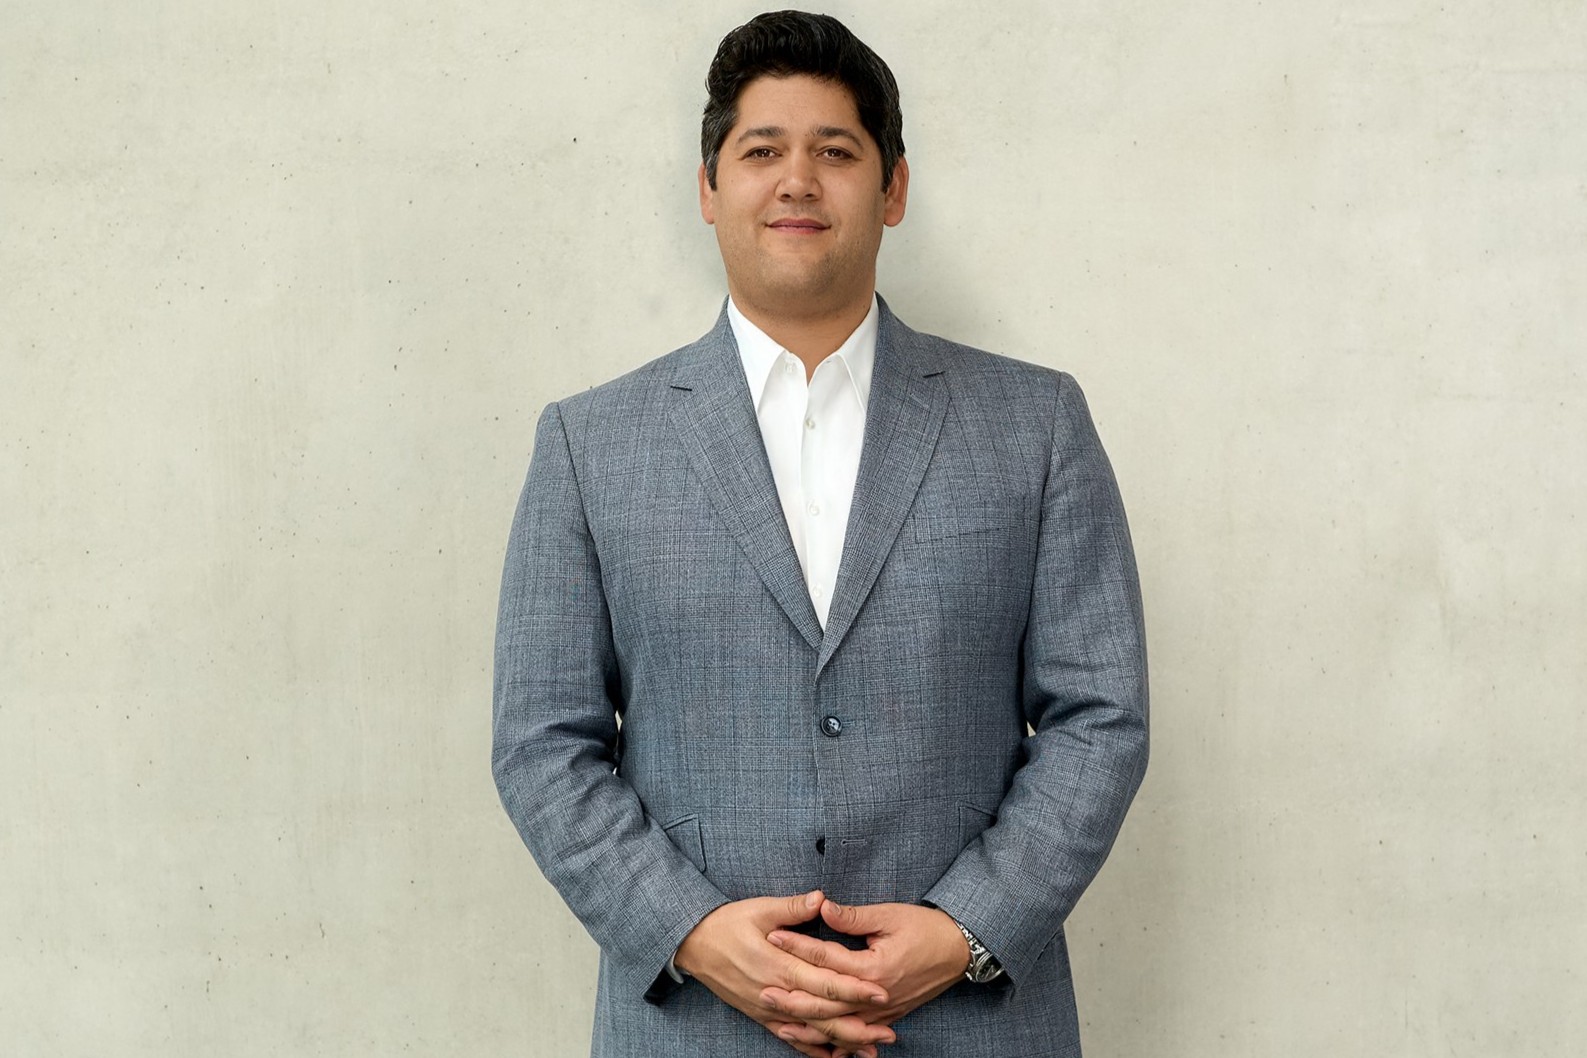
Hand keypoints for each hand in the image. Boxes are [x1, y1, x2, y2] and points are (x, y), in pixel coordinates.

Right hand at [675, 891, 895, 1057]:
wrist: (694, 945)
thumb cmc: (727, 923)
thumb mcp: (760, 908)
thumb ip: (793, 907)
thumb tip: (821, 898)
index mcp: (779, 965)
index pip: (824, 981)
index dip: (854, 988)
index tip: (880, 992)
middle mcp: (776, 993)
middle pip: (823, 1014)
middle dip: (857, 1024)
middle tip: (889, 1033)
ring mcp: (767, 1008)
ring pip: (810, 1031)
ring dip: (841, 1042)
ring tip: (870, 1051)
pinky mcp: (760, 1015)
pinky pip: (789, 1037)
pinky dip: (811, 1048)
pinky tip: (832, 1057)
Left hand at [761, 900, 970, 1054]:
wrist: (958, 951)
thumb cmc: (925, 928)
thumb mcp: (889, 915)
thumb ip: (853, 916)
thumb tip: (821, 906)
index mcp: (875, 967)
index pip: (827, 958)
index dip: (798, 946)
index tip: (773, 936)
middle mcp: (876, 996)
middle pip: (827, 1002)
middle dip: (793, 997)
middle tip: (763, 990)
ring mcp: (882, 1012)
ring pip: (839, 1025)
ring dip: (808, 1026)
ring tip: (779, 1022)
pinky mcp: (887, 1017)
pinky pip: (856, 1035)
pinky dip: (834, 1042)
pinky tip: (815, 1043)